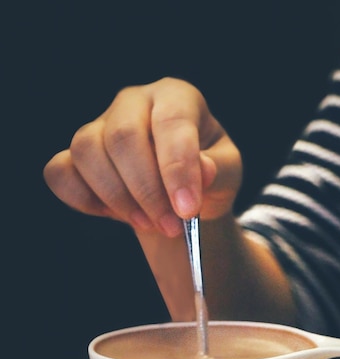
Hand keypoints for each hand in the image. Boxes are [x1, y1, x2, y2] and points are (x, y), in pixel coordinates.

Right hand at [43, 78, 241, 236]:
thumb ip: (218, 171)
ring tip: (148, 223)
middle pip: (122, 137)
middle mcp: (133, 103)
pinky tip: (113, 214)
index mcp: (176, 98)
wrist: (179, 192)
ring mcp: (98, 126)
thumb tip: (201, 171)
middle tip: (170, 226)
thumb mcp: (227, 173)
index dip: (177, 169)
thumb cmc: (206, 174)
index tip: (187, 210)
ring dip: (117, 199)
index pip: (171, 123)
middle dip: (147, 191)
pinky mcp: (74, 156)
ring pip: (86, 152)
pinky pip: (59, 173)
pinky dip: (82, 200)